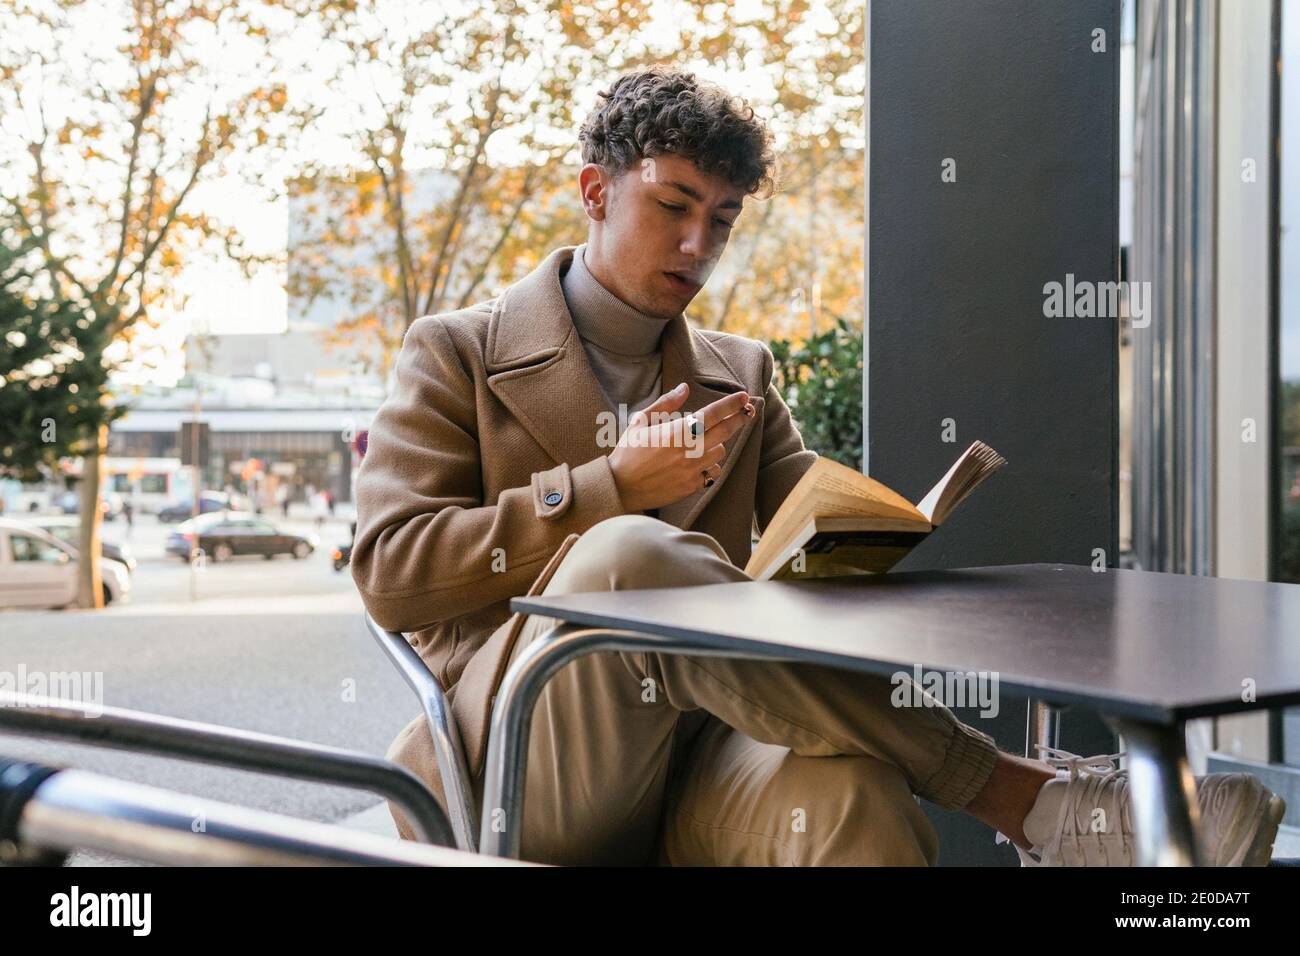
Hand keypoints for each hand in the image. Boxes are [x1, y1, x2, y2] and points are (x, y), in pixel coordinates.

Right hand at [608, 383, 755, 511]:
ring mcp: (692, 470)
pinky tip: (700, 462)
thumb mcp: (640, 421)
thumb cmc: (628, 451)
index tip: (744, 397)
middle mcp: (688, 451)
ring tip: (706, 440)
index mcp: (676, 432)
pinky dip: (710, 465)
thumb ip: (665, 404)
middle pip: (725, 432)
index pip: (712, 414)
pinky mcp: (691, 486)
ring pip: (719, 453)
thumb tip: (684, 388)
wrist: (620, 487)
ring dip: (717, 444)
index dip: (731, 405)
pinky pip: (712, 473)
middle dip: (739, 419)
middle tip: (747, 412)